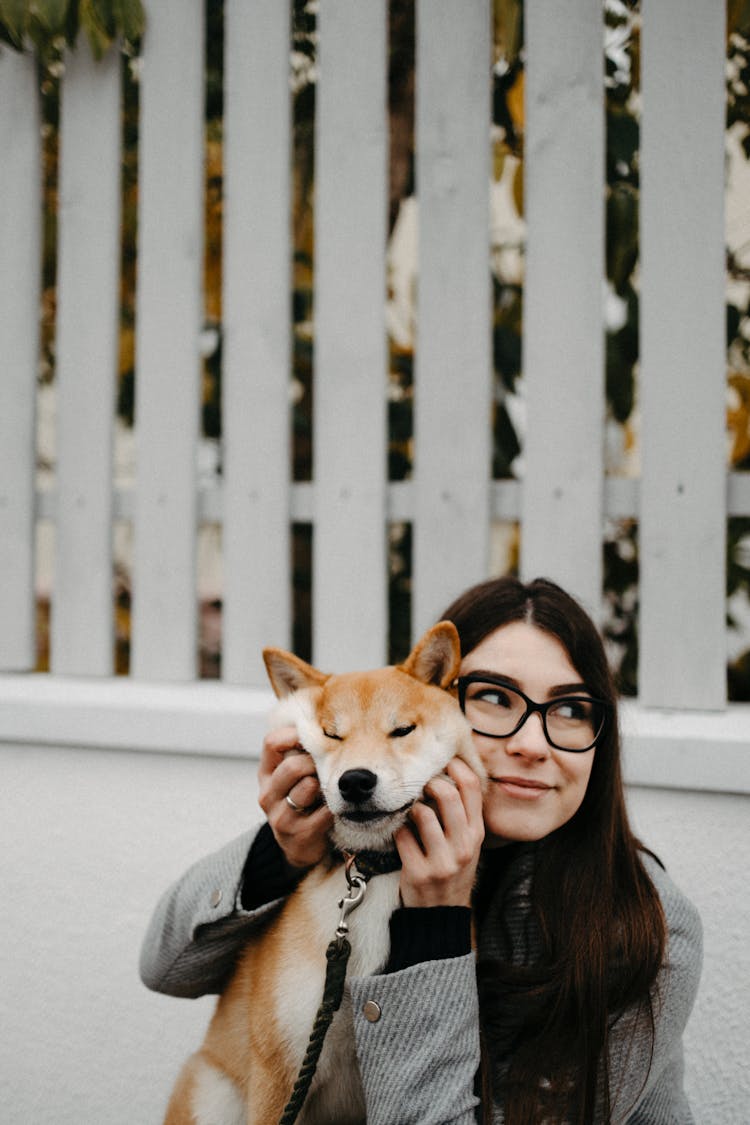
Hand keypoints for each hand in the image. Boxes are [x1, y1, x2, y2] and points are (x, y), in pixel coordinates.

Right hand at [258, 726, 332, 868]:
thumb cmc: (302, 800)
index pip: (272, 742)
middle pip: (293, 766)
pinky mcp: (298, 835)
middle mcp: (268, 794)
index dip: (295, 734)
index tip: (314, 735)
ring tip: (329, 790)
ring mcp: (280, 816)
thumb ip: (299, 751)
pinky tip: (335, 809)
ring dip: (325, 786)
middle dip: (315, 763)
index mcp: (266, 773)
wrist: (300, 845)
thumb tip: (321, 719)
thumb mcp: (294, 775)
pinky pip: (324, 811)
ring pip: (308, 787)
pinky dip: (334, 807)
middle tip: (327, 767)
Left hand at [394, 758, 484, 907]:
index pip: (472, 787)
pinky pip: (402, 836)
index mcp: (477, 833)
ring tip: (410, 811)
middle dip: (429, 781)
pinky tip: (401, 833)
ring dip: (411, 807)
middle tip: (421, 783)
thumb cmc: (452, 868)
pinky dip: (398, 829)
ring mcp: (442, 861)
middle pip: (448, 794)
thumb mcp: (467, 843)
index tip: (443, 761)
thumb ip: (462, 813)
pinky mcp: (418, 873)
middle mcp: (464, 846)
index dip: (456, 766)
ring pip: (423, 813)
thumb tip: (444, 771)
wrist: (441, 914)